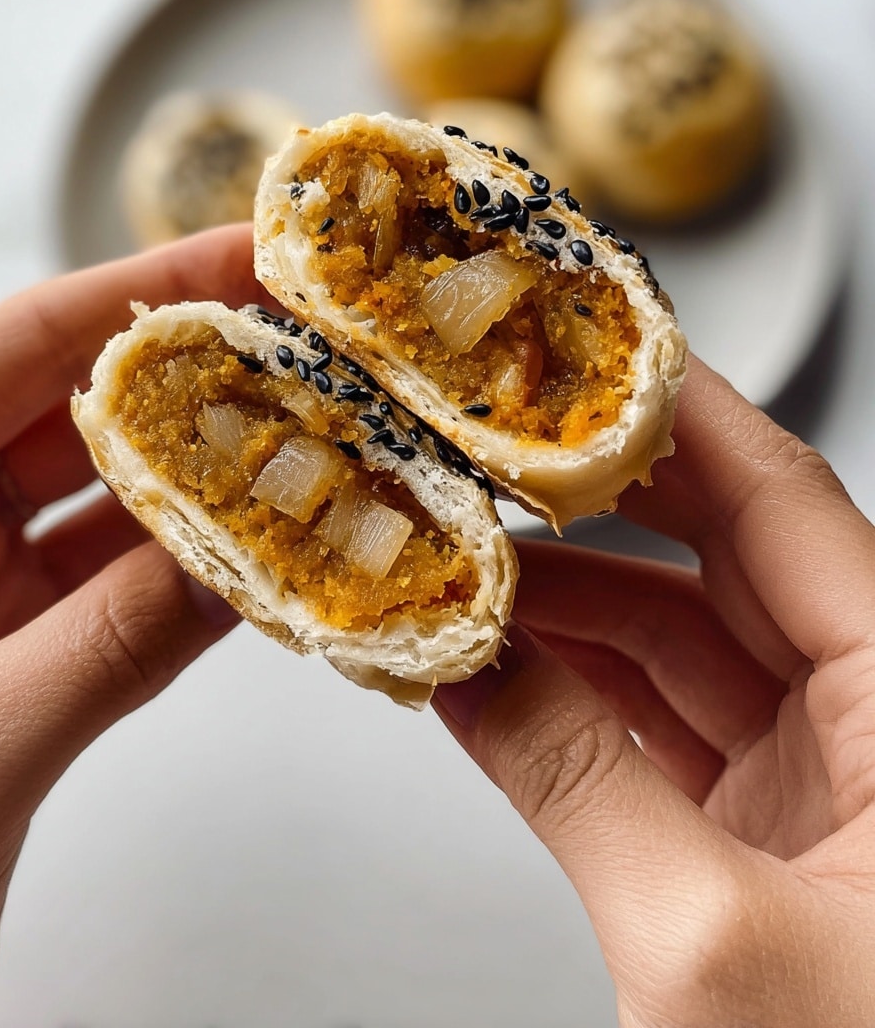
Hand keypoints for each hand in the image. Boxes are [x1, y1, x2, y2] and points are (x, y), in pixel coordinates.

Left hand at [0, 225, 263, 1026]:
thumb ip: (110, 645)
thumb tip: (250, 558)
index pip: (6, 354)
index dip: (136, 295)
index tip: (248, 260)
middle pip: (69, 411)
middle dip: (195, 383)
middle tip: (310, 352)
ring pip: (103, 500)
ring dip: (207, 480)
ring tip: (317, 442)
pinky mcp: (9, 651)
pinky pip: (115, 586)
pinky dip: (192, 572)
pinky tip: (273, 550)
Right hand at [436, 358, 874, 1026]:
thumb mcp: (702, 946)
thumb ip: (574, 781)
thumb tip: (469, 669)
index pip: (782, 498)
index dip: (672, 413)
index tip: (582, 349)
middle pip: (725, 554)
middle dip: (596, 498)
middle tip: (492, 441)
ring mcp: (831, 779)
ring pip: (687, 640)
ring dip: (571, 603)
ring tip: (462, 558)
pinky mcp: (781, 837)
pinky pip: (671, 724)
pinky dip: (582, 694)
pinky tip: (500, 664)